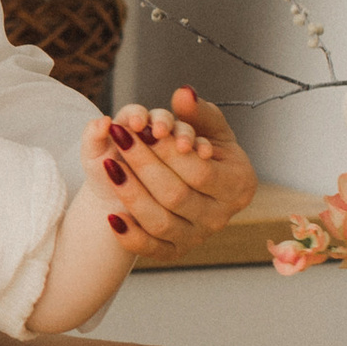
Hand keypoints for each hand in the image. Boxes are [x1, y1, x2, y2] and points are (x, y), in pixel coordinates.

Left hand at [97, 88, 256, 263]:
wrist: (192, 188)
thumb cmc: (201, 151)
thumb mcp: (209, 128)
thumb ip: (198, 112)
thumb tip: (183, 94)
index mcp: (238, 185)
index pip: (200, 171)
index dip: (168, 149)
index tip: (142, 126)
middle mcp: (220, 216)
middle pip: (176, 195)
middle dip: (144, 164)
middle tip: (119, 137)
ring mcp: (198, 237)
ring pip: (160, 222)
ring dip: (130, 194)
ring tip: (108, 166)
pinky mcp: (175, 251)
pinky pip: (150, 250)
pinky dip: (130, 236)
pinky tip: (111, 215)